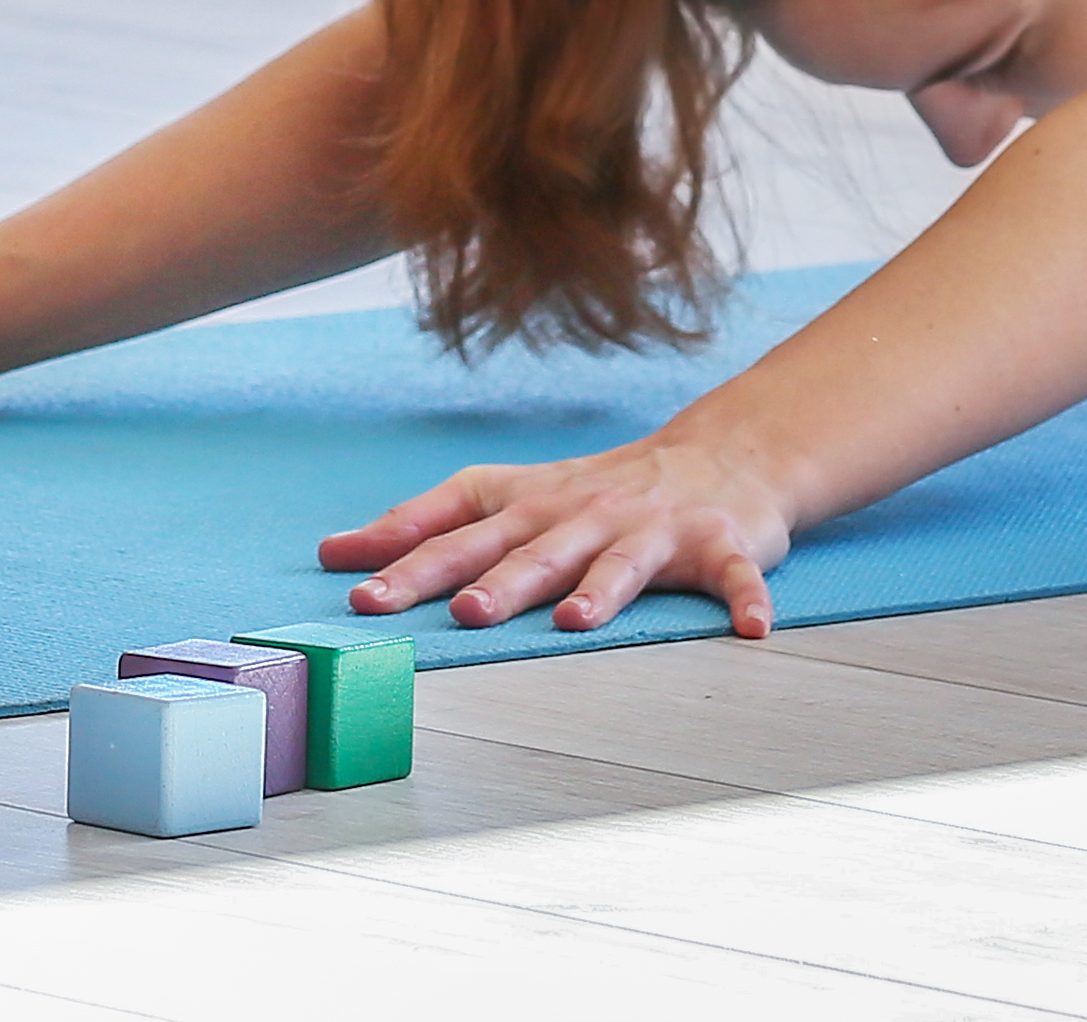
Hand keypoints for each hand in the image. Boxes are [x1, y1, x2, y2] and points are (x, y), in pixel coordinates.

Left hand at [315, 430, 790, 637]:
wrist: (720, 457)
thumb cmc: (597, 491)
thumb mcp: (509, 498)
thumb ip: (426, 526)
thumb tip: (335, 556)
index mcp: (531, 505)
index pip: (459, 526)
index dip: (409, 554)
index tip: (357, 588)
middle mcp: (585, 513)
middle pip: (533, 550)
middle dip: (498, 581)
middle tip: (461, 614)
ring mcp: (654, 530)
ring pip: (621, 563)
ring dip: (600, 590)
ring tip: (575, 620)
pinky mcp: (720, 545)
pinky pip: (733, 576)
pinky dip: (745, 600)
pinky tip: (752, 630)